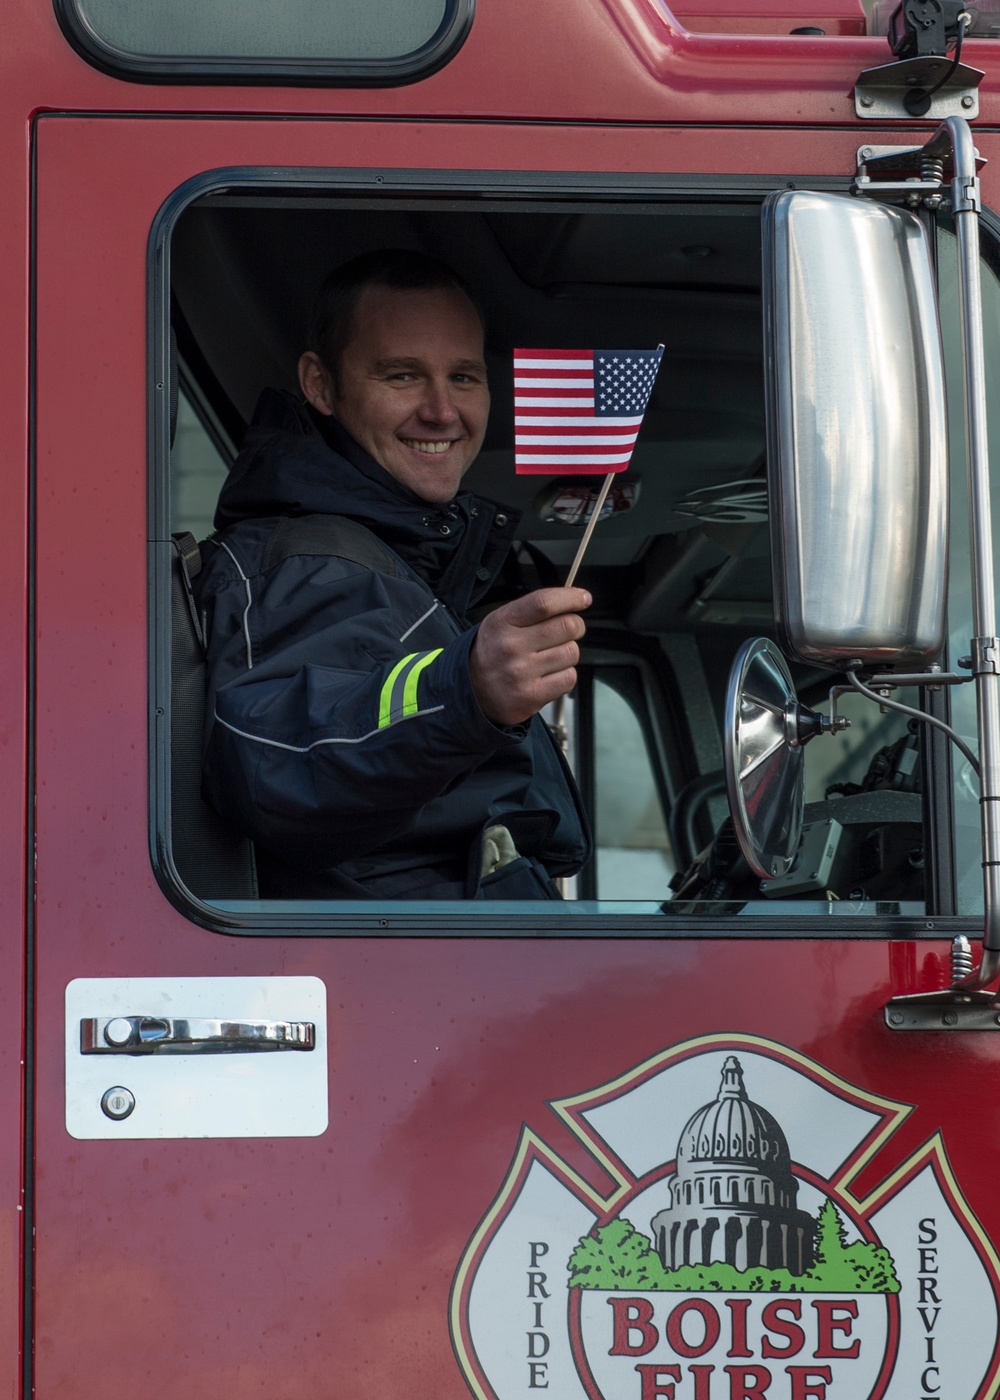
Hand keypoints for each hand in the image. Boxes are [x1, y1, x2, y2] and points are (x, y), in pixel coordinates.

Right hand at [469, 587, 590, 726]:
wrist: (473, 691)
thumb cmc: (494, 652)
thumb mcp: (502, 622)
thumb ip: (534, 610)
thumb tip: (576, 600)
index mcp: (502, 622)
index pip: (544, 603)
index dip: (571, 598)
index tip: (583, 598)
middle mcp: (511, 646)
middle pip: (567, 626)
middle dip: (575, 626)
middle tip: (567, 631)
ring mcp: (521, 673)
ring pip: (571, 652)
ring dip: (568, 653)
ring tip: (550, 657)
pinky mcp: (532, 696)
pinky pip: (569, 678)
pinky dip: (565, 675)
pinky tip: (549, 675)